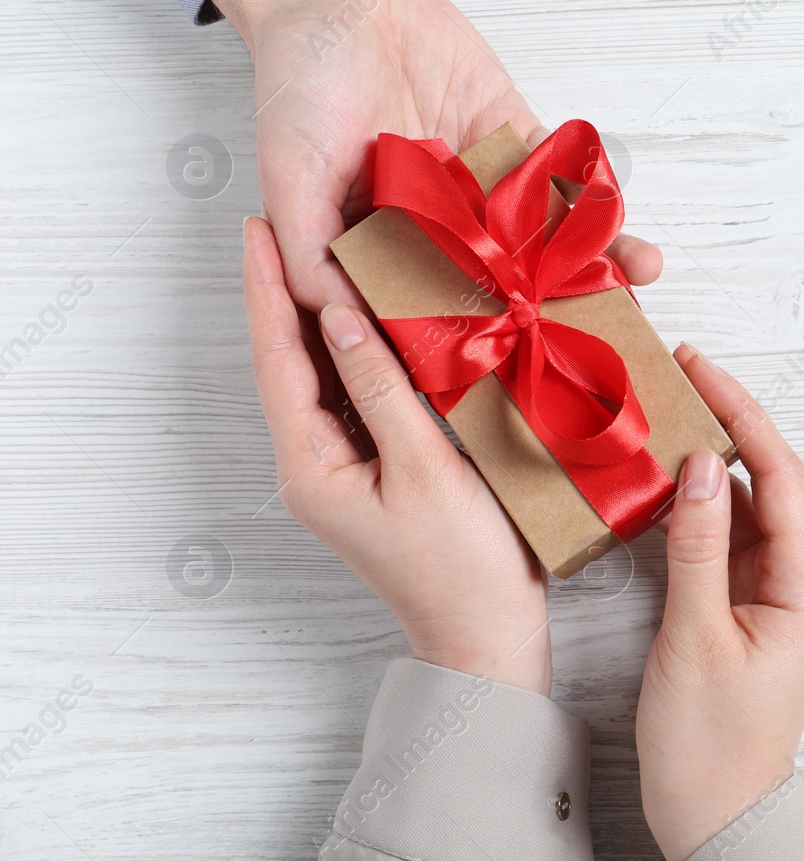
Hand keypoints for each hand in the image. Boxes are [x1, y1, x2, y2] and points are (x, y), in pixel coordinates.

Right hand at [213, 0, 661, 312]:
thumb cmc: (297, 88)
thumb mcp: (289, 182)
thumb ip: (315, 256)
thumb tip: (344, 326)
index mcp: (385, 250)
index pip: (434, 314)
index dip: (476, 349)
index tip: (521, 386)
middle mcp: (441, 227)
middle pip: (504, 286)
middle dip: (554, 315)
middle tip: (608, 344)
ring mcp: (482, 185)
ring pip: (544, 237)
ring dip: (593, 261)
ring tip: (638, 283)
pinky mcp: (512, 137)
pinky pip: (561, 177)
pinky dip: (596, 200)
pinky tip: (629, 228)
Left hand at [243, 216, 551, 693]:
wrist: (487, 638)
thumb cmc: (463, 567)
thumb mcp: (426, 470)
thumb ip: (384, 389)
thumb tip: (343, 316)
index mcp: (311, 467)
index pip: (279, 360)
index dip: (268, 290)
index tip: (260, 228)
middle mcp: (316, 464)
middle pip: (292, 361)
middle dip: (287, 290)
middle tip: (286, 222)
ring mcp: (345, 467)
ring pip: (325, 374)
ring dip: (324, 315)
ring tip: (329, 251)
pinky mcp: (379, 468)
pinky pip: (360, 394)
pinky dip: (363, 348)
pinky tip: (378, 315)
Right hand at [636, 344, 803, 860]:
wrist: (716, 817)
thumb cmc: (709, 744)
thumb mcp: (694, 636)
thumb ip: (698, 546)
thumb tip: (701, 466)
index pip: (782, 477)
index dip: (742, 416)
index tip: (702, 370)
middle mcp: (801, 585)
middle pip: (770, 484)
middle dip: (727, 427)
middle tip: (679, 377)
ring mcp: (774, 598)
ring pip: (747, 510)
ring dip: (710, 466)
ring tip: (666, 416)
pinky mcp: (746, 612)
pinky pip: (726, 543)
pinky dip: (698, 512)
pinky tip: (664, 487)